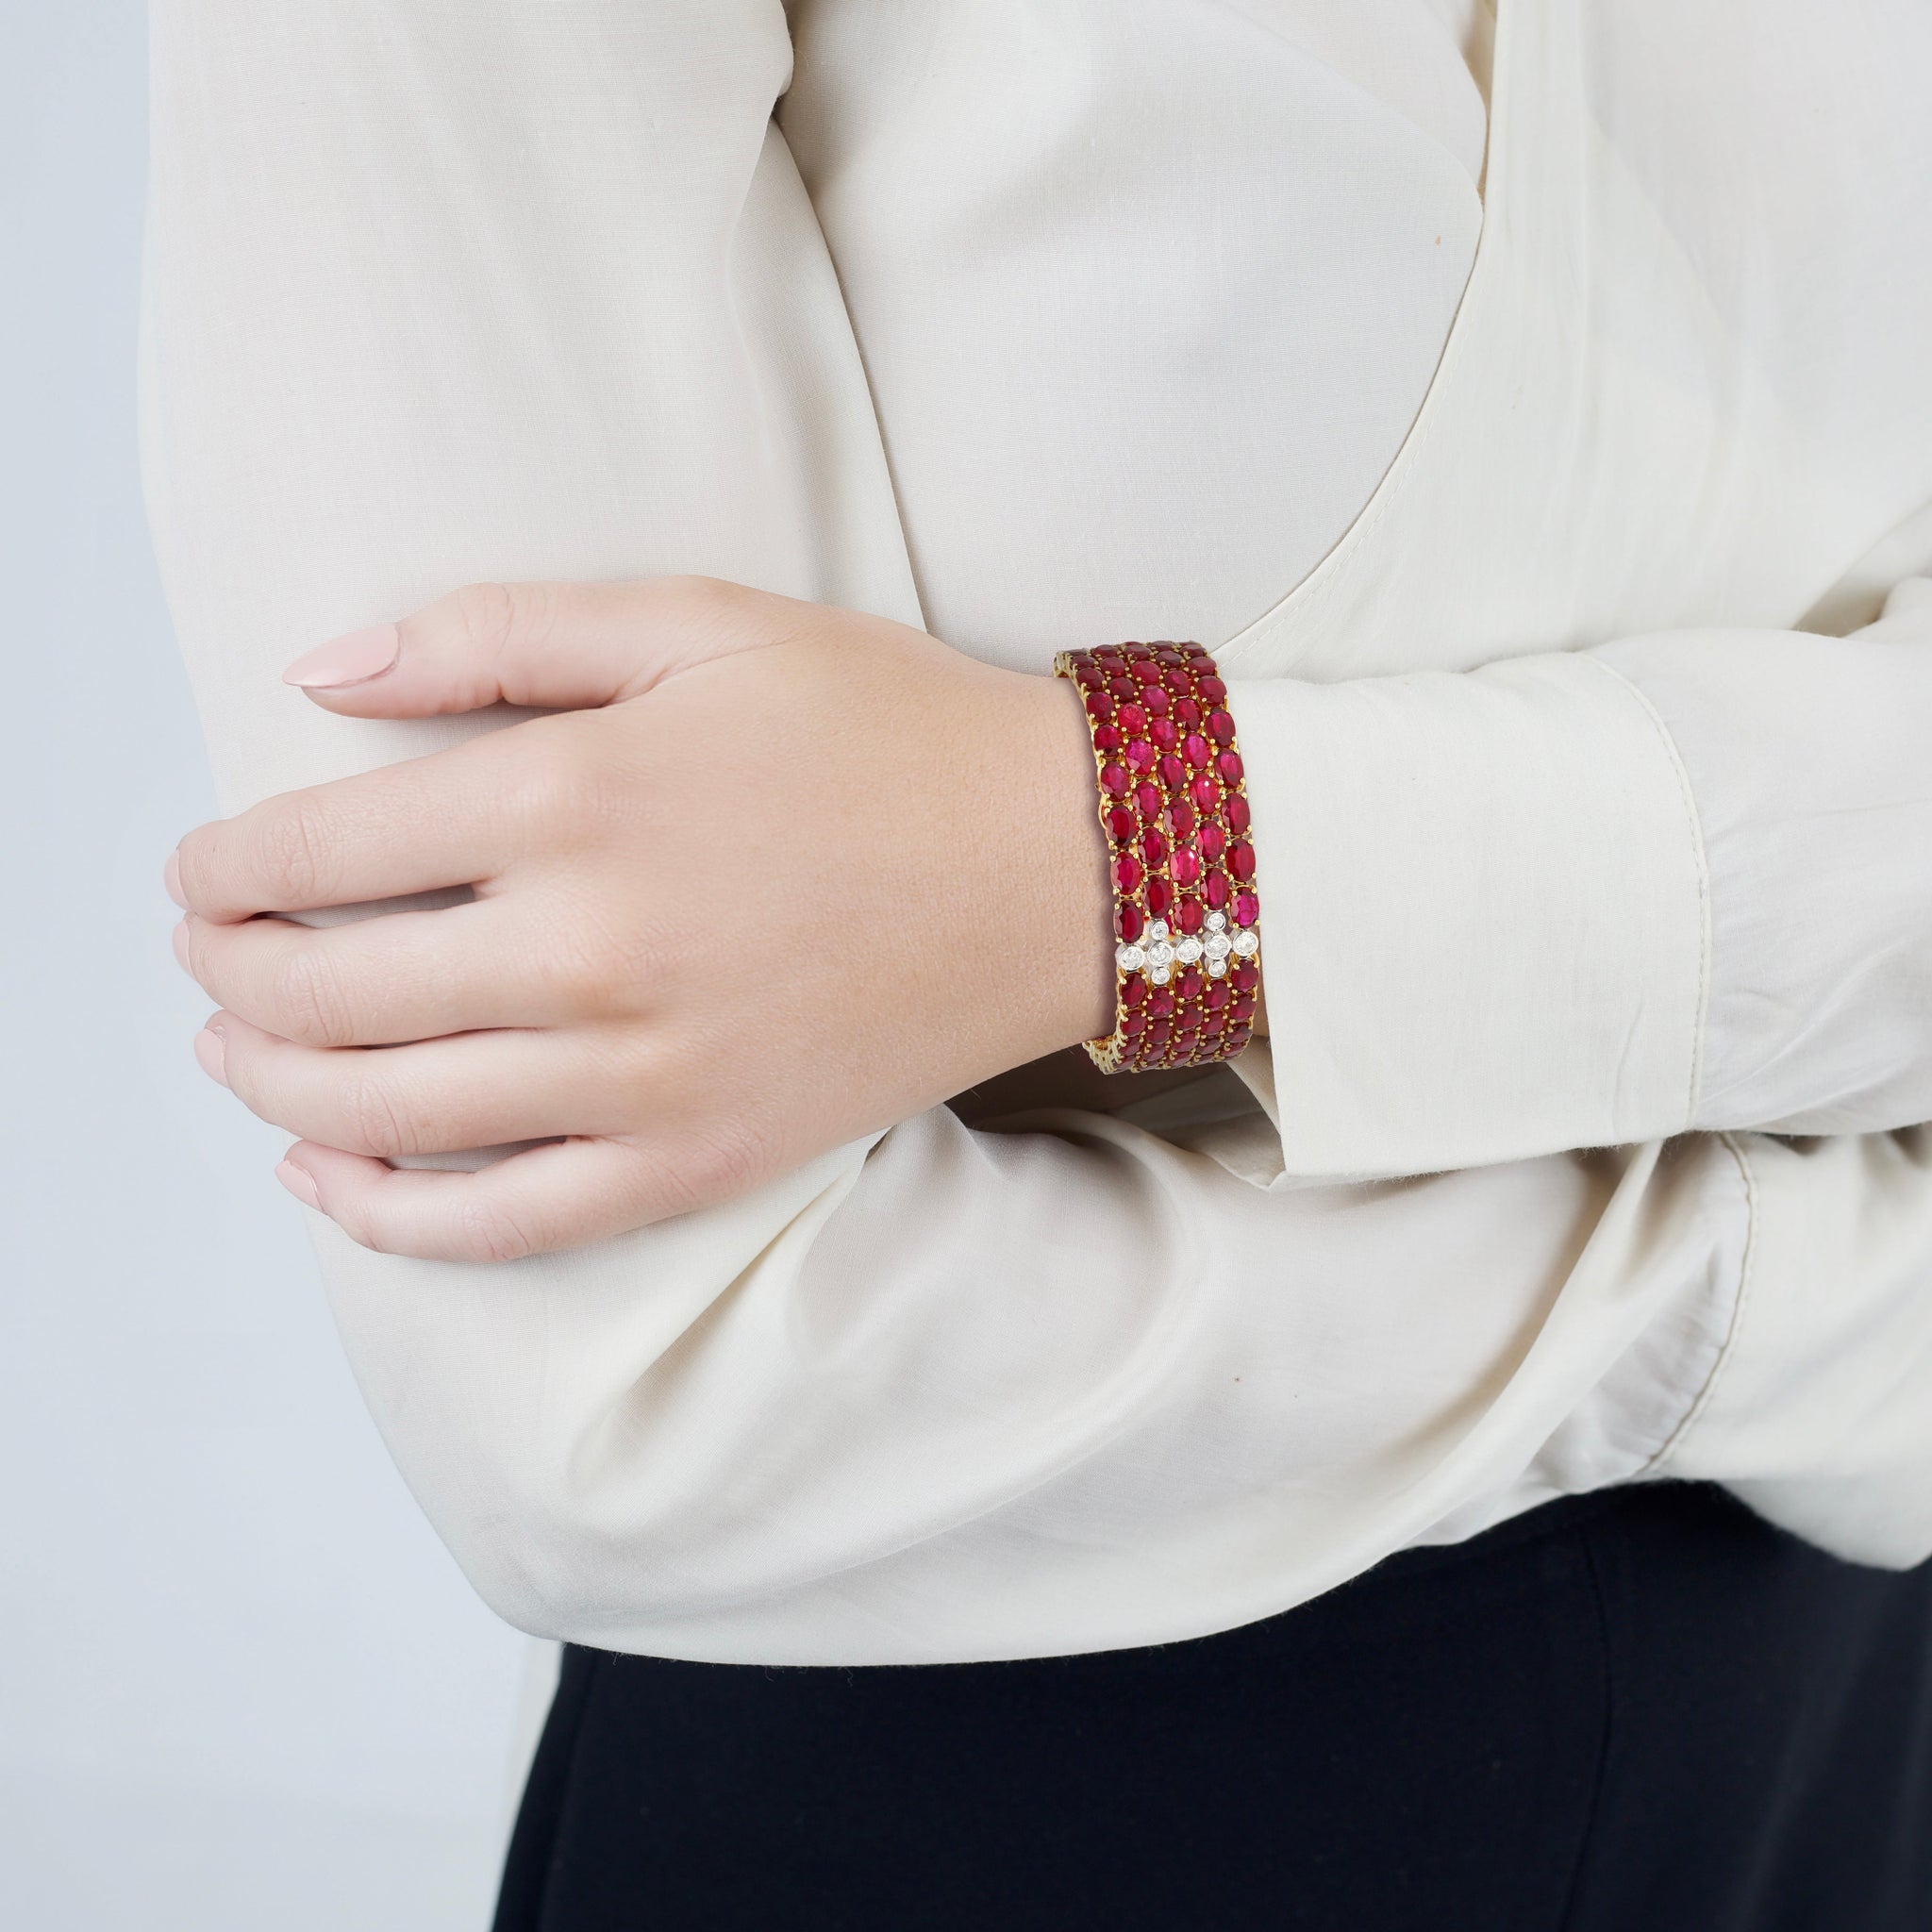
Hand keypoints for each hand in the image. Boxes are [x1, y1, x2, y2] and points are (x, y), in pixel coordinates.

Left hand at [170, 578, 1113, 1259]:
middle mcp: (587, 950)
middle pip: (324, 993)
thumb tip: (315, 670)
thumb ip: (495, 632)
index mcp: (572, 798)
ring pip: (386, 1114)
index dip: (223, 868)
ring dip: (273, 1085)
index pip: (317, 852)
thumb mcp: (700, 620)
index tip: (201, 871)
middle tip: (208, 955)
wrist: (1059, 866)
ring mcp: (643, 1075)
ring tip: (235, 1053)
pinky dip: (386, 1215)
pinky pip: (503, 1220)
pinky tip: (328, 1178)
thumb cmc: (887, 727)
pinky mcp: (698, 1160)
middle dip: (228, 975)